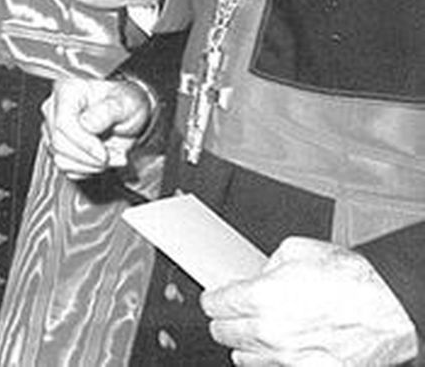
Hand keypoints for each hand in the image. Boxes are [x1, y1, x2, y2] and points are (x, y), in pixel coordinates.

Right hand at [42, 76, 150, 177]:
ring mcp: (52, 128)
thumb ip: (108, 111)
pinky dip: (88, 169)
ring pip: (61, 159)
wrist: (127, 116)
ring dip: (91, 165)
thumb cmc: (126, 104)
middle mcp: (54, 108)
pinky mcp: (56, 146)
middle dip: (91, 157)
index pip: (63, 123)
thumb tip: (87, 123)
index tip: (105, 154)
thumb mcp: (127, 102)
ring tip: (113, 156)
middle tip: (118, 156)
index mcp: (67, 90)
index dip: (84, 143)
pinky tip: (102, 158)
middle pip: (59, 143)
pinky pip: (66, 167)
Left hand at [203, 237, 417, 365]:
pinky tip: (283, 346)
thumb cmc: (356, 281)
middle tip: (238, 311)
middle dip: (228, 319)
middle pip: (222, 332)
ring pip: (242, 356)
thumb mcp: (298, 251)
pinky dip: (272, 360)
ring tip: (263, 329)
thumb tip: (255, 275)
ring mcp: (287, 358)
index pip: (213, 304)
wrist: (394, 310)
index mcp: (261, 298)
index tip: (218, 297)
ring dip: (247, 342)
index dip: (215, 297)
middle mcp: (269, 332)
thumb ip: (266, 265)